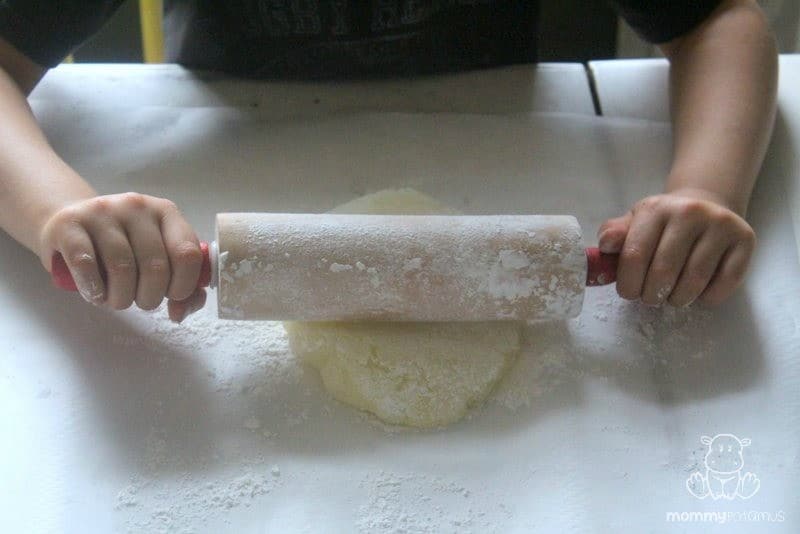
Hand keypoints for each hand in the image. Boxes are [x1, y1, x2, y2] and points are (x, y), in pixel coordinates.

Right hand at [38, 192, 205, 321]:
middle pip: (155, 266)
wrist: (70, 225)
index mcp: (166, 212)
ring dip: (121, 298)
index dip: (183, 286)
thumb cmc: (122, 247)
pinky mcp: (68, 223)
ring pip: (122, 268)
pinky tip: (95, 293)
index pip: (187, 254)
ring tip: (116, 299)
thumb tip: (179, 312)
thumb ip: (180, 285)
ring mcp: (102, 211)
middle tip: (139, 301)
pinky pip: (86, 264)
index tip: (170, 296)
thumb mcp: (157, 258)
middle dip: (150, 297)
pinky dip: (93, 289)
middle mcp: (137, 206)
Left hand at [596, 189, 755, 306]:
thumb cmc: (663, 225)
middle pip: (663, 272)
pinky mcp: (744, 241)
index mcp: (656, 208)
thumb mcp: (634, 223)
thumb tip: (604, 246)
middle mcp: (689, 212)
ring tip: (672, 296)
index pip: (635, 255)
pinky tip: (698, 292)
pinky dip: (706, 298)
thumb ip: (615, 235)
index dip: (628, 283)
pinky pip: (723, 285)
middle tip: (650, 297)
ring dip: (677, 299)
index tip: (628, 293)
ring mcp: (720, 225)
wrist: (707, 206)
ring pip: (693, 282)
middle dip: (651, 295)